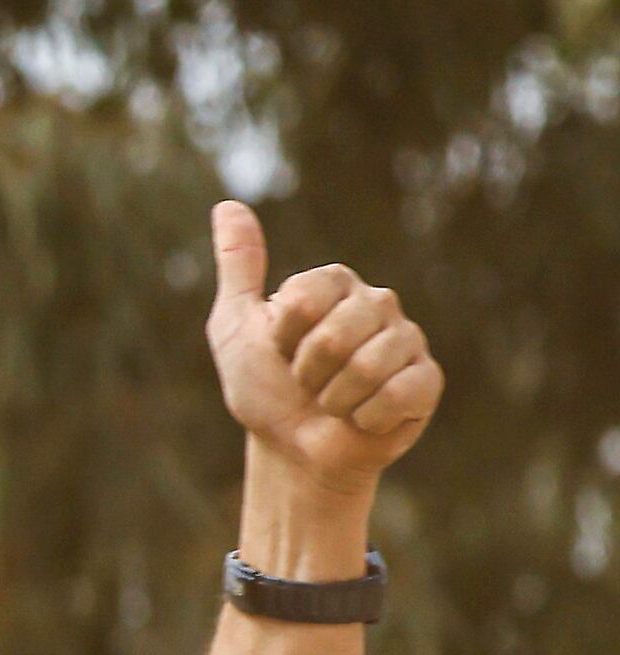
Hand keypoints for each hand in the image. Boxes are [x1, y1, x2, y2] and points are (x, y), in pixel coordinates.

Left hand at [208, 198, 439, 496]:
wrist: (292, 449)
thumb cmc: (264, 387)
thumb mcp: (236, 326)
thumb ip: (238, 267)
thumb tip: (227, 205)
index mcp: (335, 283)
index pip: (305, 298)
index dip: (282, 337)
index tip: (279, 350)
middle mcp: (378, 303)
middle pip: (337, 334)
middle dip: (307, 371)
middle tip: (307, 382)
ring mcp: (407, 341)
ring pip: (368, 366)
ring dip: (334, 397)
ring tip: (333, 401)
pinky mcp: (427, 381)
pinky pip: (399, 394)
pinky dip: (366, 417)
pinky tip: (363, 418)